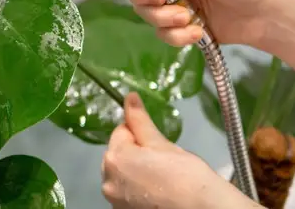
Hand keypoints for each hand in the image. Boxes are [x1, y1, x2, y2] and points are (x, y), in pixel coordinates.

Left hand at [101, 93, 260, 208]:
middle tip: (163, 161)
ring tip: (163, 178)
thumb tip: (129, 96)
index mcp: (115, 158)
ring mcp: (115, 201)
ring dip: (136, 173)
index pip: (121, 131)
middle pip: (118, 155)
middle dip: (136, 154)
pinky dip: (138, 191)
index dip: (141, 134)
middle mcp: (108, 181)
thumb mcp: (162, 144)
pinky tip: (159, 193)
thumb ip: (140, 120)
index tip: (158, 144)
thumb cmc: (186, 175)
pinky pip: (127, 194)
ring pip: (122, 176)